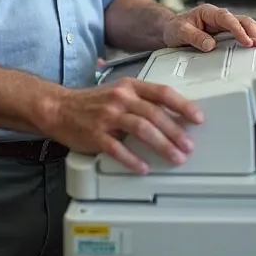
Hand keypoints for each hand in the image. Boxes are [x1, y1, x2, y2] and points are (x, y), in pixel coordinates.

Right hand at [45, 79, 203, 174]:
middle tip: (188, 145)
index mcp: (129, 87)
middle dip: (175, 131)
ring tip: (175, 156)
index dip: (182, 105)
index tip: (197, 117)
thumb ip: (142, 101)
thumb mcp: (119, 93)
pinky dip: (132, 160)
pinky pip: (117, 149)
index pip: (162, 92)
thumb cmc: (92, 103)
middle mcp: (120, 99)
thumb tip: (172, 116)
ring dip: (162, 145)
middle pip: (154, 114)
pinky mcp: (95, 135)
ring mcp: (107, 116)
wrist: (58, 108)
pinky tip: (143, 168)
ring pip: (141, 129)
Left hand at [162, 4, 255, 52]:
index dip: (238, 30)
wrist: (171, 29)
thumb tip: (210, 44)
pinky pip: (244, 30)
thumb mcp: (180, 32)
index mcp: (209, 12)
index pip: (227, 19)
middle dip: (252, 30)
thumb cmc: (175, 28)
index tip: (246, 41)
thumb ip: (195, 37)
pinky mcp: (226, 32)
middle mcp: (219, 17)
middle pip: (241, 20)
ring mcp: (224, 24)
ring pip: (246, 23)